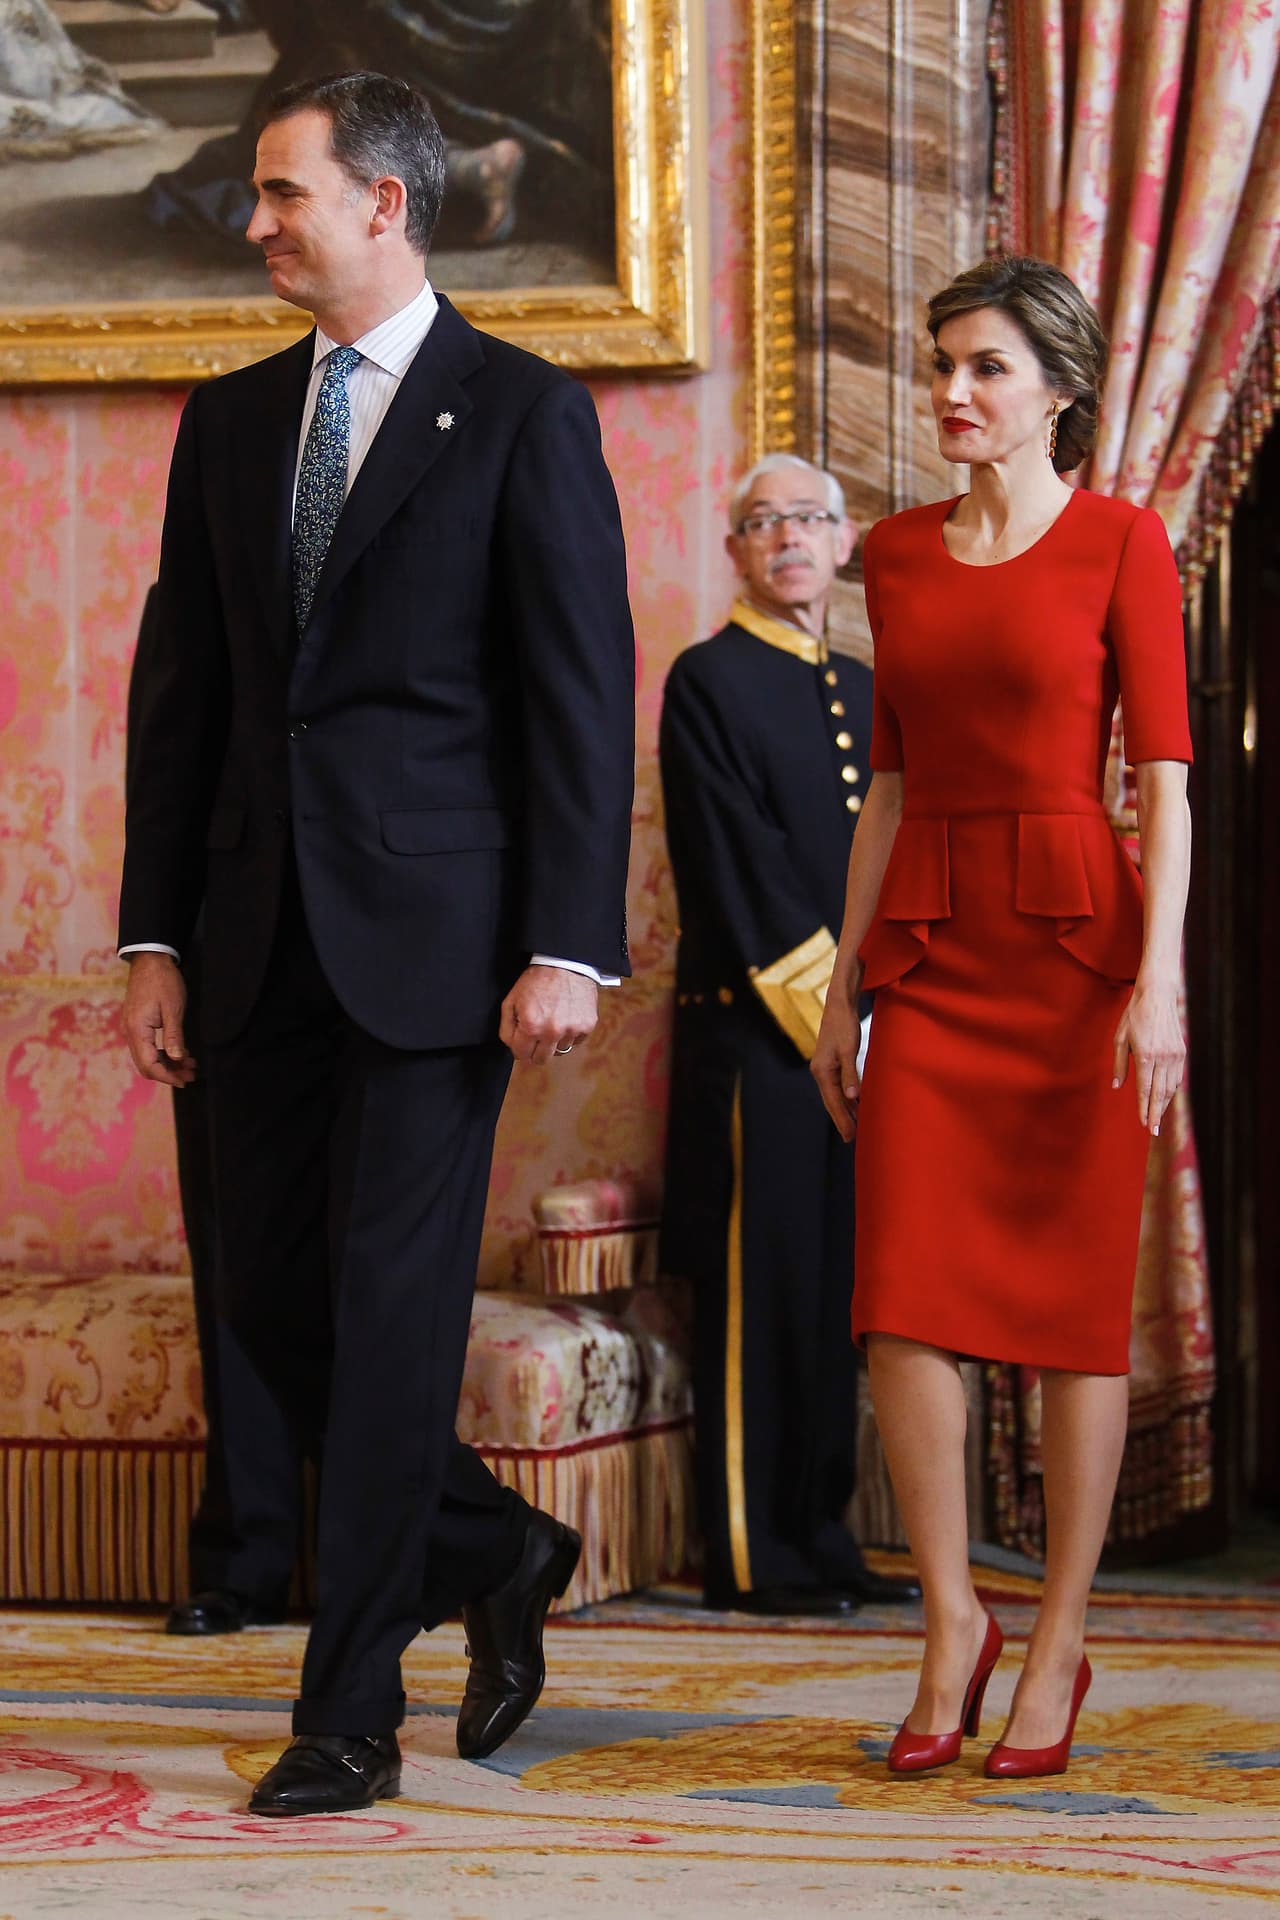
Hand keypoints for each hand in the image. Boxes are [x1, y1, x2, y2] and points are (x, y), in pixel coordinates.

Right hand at [122, 952, 196, 1086]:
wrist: (150, 959)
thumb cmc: (163, 981)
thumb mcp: (173, 1009)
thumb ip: (174, 1036)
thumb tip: (177, 1059)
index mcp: (137, 1030)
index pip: (149, 1064)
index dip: (167, 1076)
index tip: (184, 1081)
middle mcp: (130, 1032)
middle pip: (146, 1064)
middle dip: (168, 1073)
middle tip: (190, 1075)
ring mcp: (131, 1028)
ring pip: (147, 1056)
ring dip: (167, 1063)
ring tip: (189, 1065)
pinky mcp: (136, 1024)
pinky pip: (147, 1046)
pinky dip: (163, 1053)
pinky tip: (180, 1053)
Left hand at [500, 965, 597, 1063]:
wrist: (566, 963)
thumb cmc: (536, 980)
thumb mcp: (511, 1000)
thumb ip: (506, 1027)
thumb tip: (512, 1046)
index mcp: (531, 1026)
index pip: (521, 1055)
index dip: (519, 1047)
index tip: (523, 1038)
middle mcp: (552, 1031)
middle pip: (540, 1059)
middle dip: (535, 1050)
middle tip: (536, 1034)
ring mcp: (572, 1030)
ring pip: (559, 1051)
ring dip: (554, 1040)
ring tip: (554, 1020)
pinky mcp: (587, 1026)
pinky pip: (576, 1041)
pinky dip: (570, 1033)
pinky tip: (566, 1017)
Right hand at [810, 978, 861, 1141]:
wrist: (838, 1005)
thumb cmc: (844, 1025)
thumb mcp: (849, 1049)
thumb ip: (850, 1074)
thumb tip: (852, 1097)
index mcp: (822, 1071)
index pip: (833, 1102)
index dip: (842, 1120)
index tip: (850, 1136)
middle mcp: (820, 1072)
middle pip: (831, 1102)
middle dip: (841, 1120)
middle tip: (850, 1139)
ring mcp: (824, 1068)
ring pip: (834, 1096)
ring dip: (844, 1111)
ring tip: (854, 1126)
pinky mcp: (830, 1063)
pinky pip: (837, 1087)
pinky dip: (845, 1098)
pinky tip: (854, 1104)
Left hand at [1112, 978, 1183, 1135]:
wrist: (1158, 996)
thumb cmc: (1134, 1015)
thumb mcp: (1120, 1038)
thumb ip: (1119, 1064)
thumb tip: (1118, 1086)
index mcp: (1146, 1055)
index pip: (1145, 1090)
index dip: (1144, 1109)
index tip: (1144, 1125)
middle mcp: (1163, 1058)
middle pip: (1160, 1093)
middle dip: (1156, 1114)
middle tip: (1153, 1132)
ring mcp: (1175, 1055)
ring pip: (1171, 1087)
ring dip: (1164, 1104)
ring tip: (1158, 1118)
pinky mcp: (1182, 1052)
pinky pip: (1177, 1077)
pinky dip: (1171, 1090)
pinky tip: (1166, 1098)